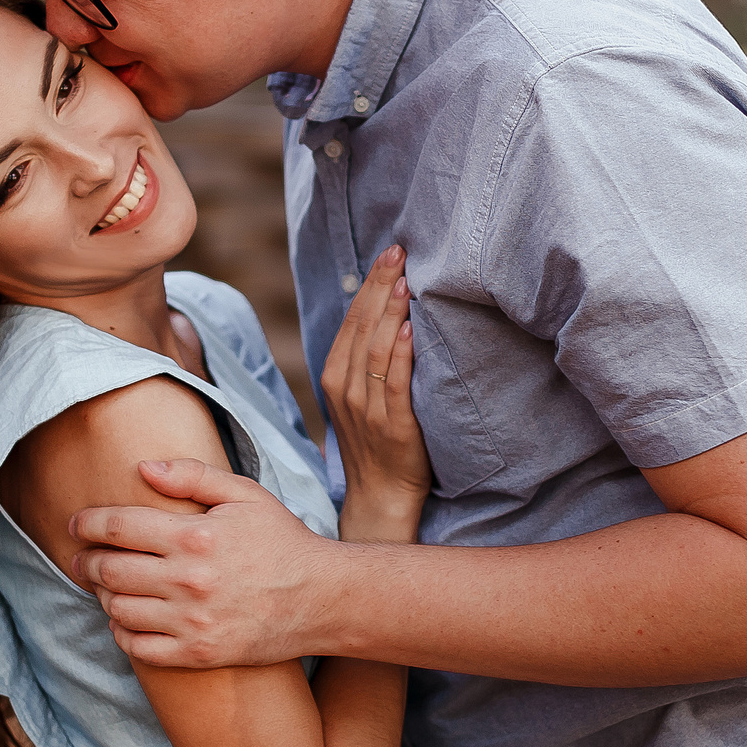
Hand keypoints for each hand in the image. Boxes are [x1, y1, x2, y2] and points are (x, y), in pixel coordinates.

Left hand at [71, 459, 343, 666]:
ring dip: (104, 596)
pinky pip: (139, 648)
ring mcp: (192, 621)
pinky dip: (122, 633)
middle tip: (82, 559)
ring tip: (106, 587)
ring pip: (119, 610)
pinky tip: (126, 620)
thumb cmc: (283, 541)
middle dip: (86, 562)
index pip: (118, 526)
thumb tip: (142, 468)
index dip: (88, 524)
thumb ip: (192, 475)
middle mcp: (189, 580)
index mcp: (195, 536)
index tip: (77, 525)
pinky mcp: (199, 653)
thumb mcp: (245, 495)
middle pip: (110, 571)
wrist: (324, 599)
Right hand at [321, 245, 429, 537]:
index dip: (369, 285)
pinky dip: (402, 354)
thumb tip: (387, 312)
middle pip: (361, 327)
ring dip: (391, 312)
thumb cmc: (376, 442)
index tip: (389, 254)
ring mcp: (367, 407)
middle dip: (380, 286)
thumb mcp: (360, 395)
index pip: (352, 320)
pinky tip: (412, 329)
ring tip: (405, 281)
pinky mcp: (393, 425)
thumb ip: (366, 359)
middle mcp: (345, 388)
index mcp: (335, 376)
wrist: (379, 494)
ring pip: (376, 350)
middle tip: (399, 251)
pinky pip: (395, 383)